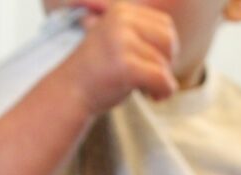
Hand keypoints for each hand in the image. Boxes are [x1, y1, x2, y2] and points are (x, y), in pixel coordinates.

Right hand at [56, 2, 178, 114]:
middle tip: (152, 78)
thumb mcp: (116, 39)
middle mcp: (121, 21)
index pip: (165, 24)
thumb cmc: (98, 71)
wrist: (69, 93)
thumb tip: (171, 34)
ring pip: (164, 63)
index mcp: (121, 11)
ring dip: (163, 82)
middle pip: (169, 40)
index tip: (152, 64)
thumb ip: (139, 31)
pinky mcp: (125, 66)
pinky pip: (161, 78)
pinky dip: (164, 91)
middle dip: (167, 63)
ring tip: (149, 91)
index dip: (166, 47)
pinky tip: (155, 97)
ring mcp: (121, 42)